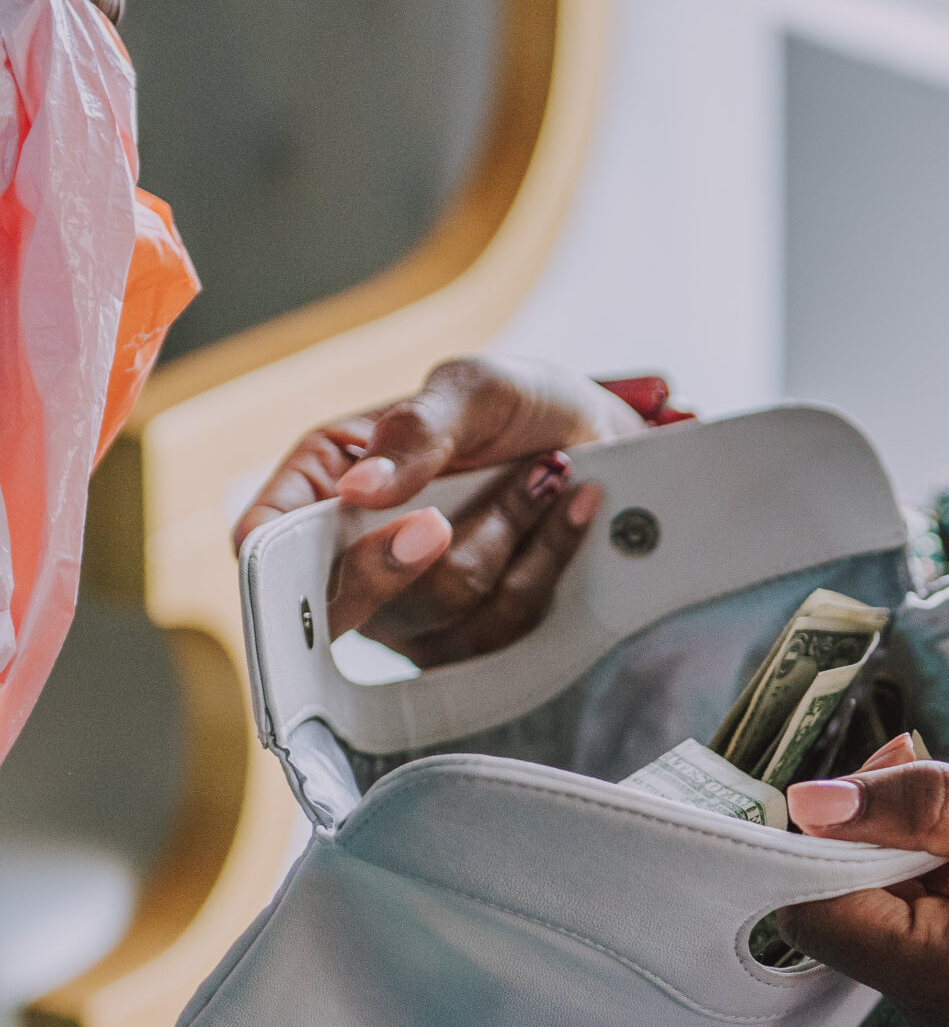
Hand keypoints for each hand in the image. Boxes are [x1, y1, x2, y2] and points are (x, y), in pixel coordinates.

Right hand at [233, 355, 643, 664]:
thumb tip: (358, 489)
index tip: (348, 526)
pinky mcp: (475, 639)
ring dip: (505, 533)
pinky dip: (544, 558)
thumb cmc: (521, 407)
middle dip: (402, 563)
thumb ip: (417, 430)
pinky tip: (571, 509)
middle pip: (344, 603)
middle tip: (440, 521)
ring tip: (547, 473)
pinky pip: (503, 625)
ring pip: (441, 609)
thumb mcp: (473, 387)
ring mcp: (416, 609)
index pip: (263, 539)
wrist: (606, 447)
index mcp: (328, 483)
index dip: (275, 556)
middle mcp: (359, 555)